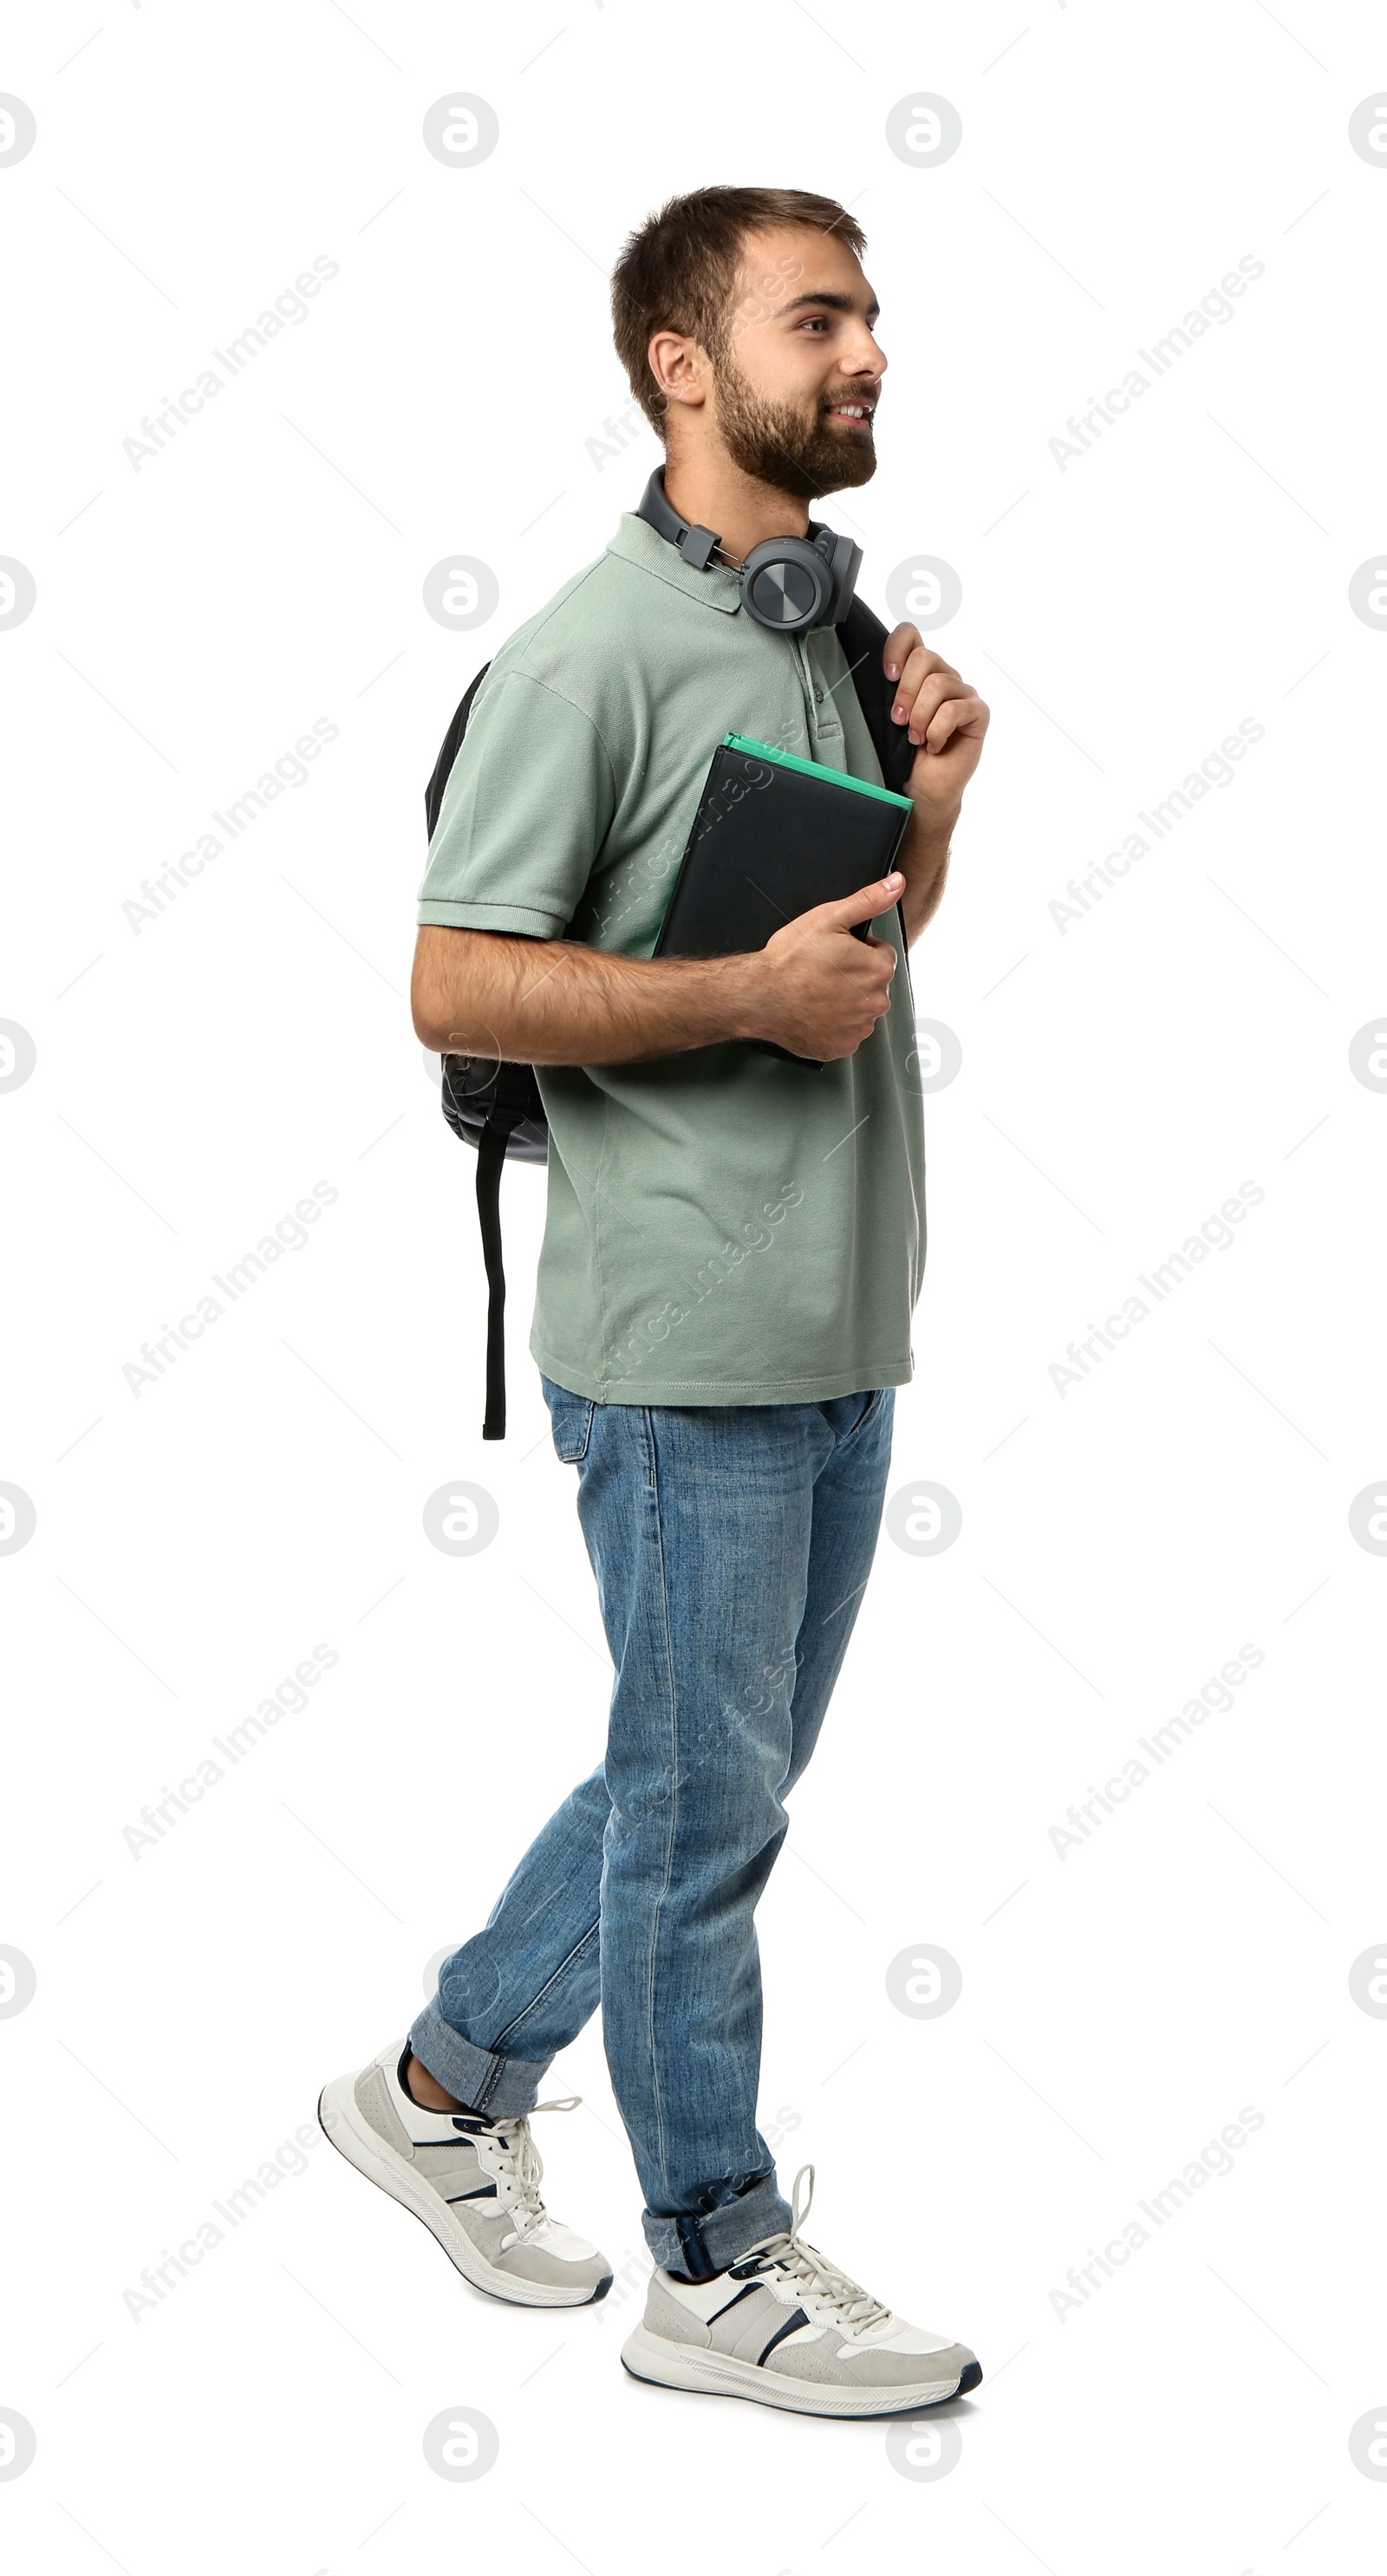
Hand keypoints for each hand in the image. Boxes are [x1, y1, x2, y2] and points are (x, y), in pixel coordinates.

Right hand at [741, 872, 902, 1060]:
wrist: (759, 996)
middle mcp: (875, 1003)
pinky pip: (845, 1033)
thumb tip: (897, 883)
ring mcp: (858, 1029)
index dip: (859, 950)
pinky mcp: (841, 1047)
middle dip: (855, 977)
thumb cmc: (790, 959)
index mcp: (877, 970)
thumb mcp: (829, 918)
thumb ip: (868, 900)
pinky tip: (814, 1012)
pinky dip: (834, 1024)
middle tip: (822, 972)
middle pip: (873, 984)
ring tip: (816, 992)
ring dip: (846, 1001)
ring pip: (860, 1009)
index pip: (882, 956)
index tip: (835, 953)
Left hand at [882, 623, 988, 827]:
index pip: (911, 635)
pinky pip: (955, 710)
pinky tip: (934, 745)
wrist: (922, 790)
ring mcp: (963, 693)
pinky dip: (937, 731)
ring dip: (921, 717)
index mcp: (920, 672)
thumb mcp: (887, 718)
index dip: (896, 648)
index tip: (887, 676)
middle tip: (898, 721)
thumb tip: (875, 672)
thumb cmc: (904, 755)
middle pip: (925, 658)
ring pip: (939, 684)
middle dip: (906, 692)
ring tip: (916, 738)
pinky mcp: (978, 713)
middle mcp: (944, 676)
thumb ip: (887, 690)